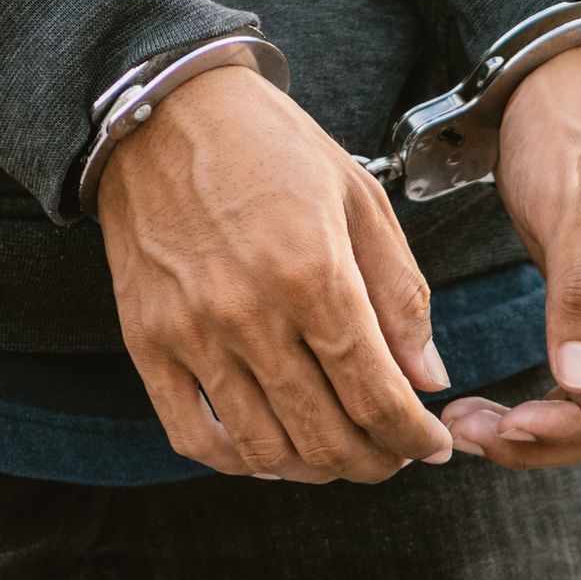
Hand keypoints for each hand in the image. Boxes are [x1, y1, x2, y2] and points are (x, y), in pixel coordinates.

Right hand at [99, 64, 453, 482]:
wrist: (165, 111)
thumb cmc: (273, 148)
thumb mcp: (360, 201)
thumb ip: (400, 295)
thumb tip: (428, 381)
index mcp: (314, 273)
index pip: (376, 395)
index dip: (414, 438)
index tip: (433, 446)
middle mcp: (250, 312)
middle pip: (325, 434)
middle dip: (374, 461)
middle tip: (394, 456)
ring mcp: (192, 332)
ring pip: (265, 448)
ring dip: (314, 468)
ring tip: (340, 454)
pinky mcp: (146, 340)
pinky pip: (192, 435)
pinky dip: (238, 461)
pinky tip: (270, 451)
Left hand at [441, 42, 580, 466]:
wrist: (555, 81)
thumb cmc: (565, 131)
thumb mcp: (571, 206)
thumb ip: (580, 293)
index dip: (575, 425)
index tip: (509, 426)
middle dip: (545, 435)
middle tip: (467, 434)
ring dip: (535, 425)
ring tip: (466, 423)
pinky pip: (575, 376)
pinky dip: (536, 399)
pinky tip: (488, 401)